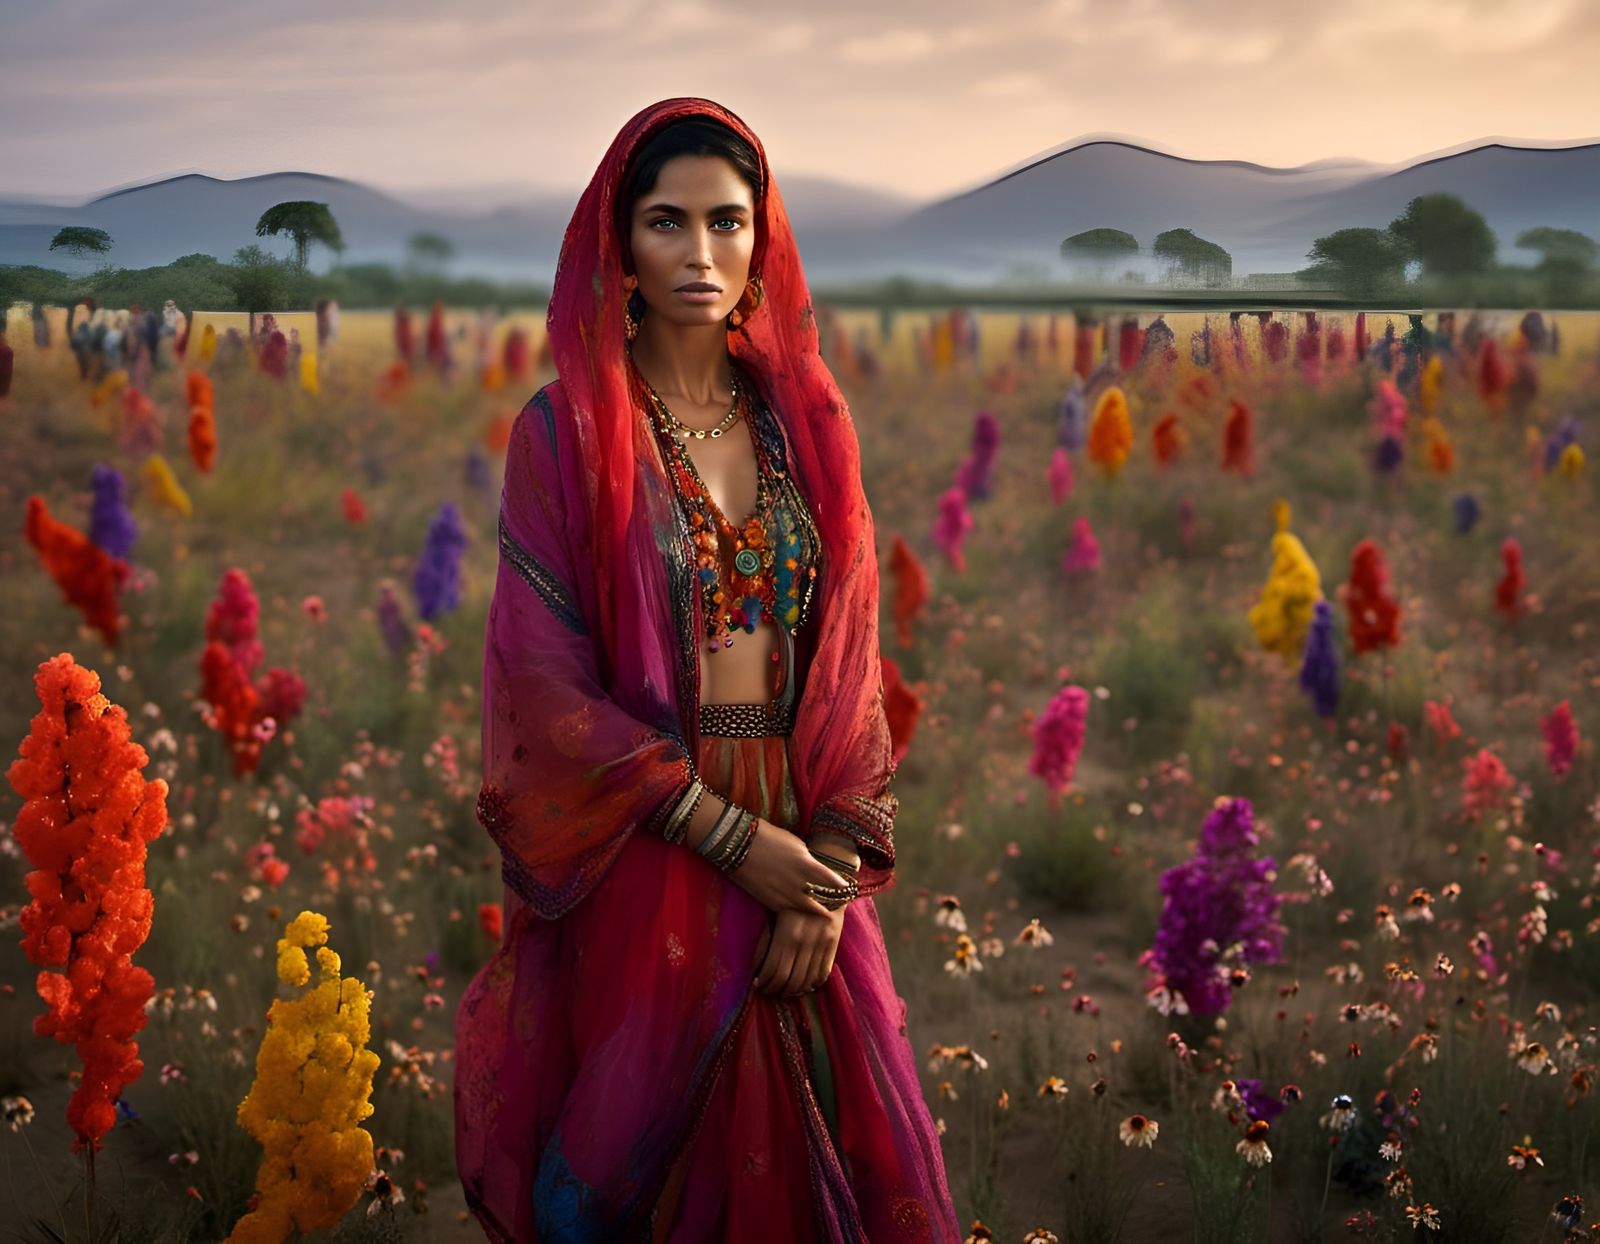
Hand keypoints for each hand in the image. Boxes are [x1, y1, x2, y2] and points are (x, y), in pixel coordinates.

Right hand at [727, 817, 853, 916]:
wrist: (738, 845)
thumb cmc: (768, 838)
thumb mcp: (796, 845)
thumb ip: (808, 861)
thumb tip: (816, 870)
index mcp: (807, 865)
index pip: (833, 882)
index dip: (843, 889)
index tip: (849, 891)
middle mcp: (798, 884)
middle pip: (824, 900)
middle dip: (833, 903)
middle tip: (839, 904)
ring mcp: (784, 895)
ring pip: (808, 910)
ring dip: (817, 910)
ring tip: (825, 912)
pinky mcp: (771, 903)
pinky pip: (791, 911)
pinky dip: (799, 912)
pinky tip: (802, 911)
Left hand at [752, 904, 845, 997]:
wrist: (823, 882)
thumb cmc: (792, 898)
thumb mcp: (777, 913)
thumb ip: (769, 938)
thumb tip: (758, 968)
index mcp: (788, 932)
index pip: (774, 970)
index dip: (765, 982)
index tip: (758, 984)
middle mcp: (805, 940)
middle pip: (789, 979)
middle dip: (776, 990)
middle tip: (769, 991)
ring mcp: (822, 943)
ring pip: (806, 980)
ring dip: (793, 991)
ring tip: (784, 991)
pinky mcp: (834, 944)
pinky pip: (823, 973)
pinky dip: (812, 984)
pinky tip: (803, 984)